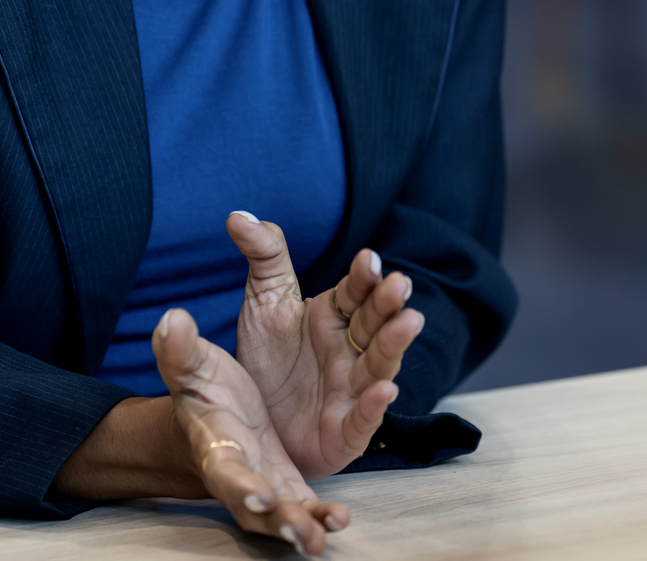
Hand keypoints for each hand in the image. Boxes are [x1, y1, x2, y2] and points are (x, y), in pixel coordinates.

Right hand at [150, 306, 350, 551]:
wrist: (220, 418)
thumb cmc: (207, 396)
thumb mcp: (195, 369)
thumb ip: (182, 351)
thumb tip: (171, 319)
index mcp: (216, 449)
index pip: (224, 471)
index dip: (240, 484)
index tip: (259, 493)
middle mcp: (242, 478)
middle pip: (257, 508)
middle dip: (278, 520)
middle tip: (301, 530)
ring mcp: (268, 488)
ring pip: (286, 516)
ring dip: (307, 523)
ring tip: (333, 525)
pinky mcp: (291, 488)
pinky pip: (307, 506)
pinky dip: (322, 513)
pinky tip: (340, 517)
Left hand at [227, 211, 425, 476]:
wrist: (247, 419)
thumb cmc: (266, 359)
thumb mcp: (263, 303)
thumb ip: (263, 257)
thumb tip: (238, 215)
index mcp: (335, 316)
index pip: (355, 291)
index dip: (363, 277)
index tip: (367, 259)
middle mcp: (350, 350)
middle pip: (374, 323)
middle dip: (388, 304)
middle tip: (399, 284)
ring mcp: (352, 390)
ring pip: (378, 364)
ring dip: (395, 344)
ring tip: (409, 323)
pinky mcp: (346, 431)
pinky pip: (363, 418)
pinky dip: (376, 405)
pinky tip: (385, 389)